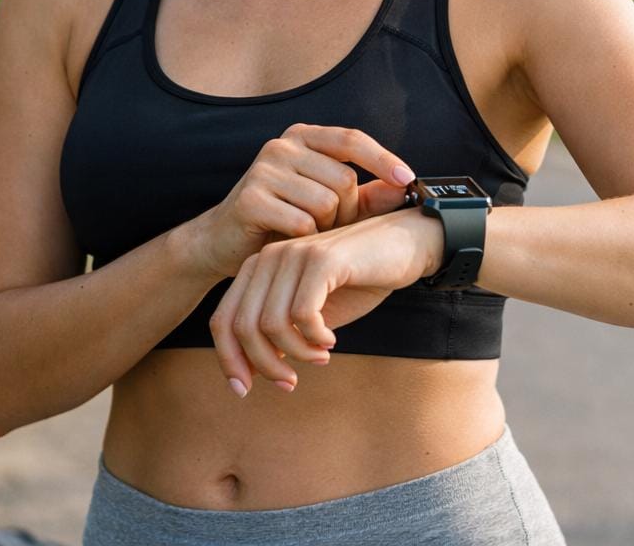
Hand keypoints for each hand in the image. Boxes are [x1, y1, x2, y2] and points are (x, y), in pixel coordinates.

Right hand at [182, 123, 416, 281]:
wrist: (223, 242)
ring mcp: (264, 169)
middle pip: (344, 179)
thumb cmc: (284, 220)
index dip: (383, 159)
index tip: (408, 180)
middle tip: (331, 227)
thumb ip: (367, 195)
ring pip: (326, 203)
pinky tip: (291, 241)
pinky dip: (306, 239)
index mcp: (304, 138)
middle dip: (348, 211)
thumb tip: (407, 186)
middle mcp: (282, 145)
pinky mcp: (251, 198)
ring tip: (309, 233)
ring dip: (327, 228)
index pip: (352, 140)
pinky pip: (302, 223)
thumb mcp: (330, 204)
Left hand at [210, 209, 443, 394]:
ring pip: (270, 324)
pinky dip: (315, 338)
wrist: (410, 244)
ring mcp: (296, 254)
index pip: (223, 319)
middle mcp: (271, 255)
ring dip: (295, 353)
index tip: (244, 389)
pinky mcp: (323, 259)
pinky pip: (303, 314)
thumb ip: (281, 334)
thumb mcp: (313, 314)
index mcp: (261, 266)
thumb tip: (250, 370)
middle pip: (242, 325)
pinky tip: (332, 340)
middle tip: (290, 382)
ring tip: (320, 358)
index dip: (229, 360)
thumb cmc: (362, 280)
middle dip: (263, 365)